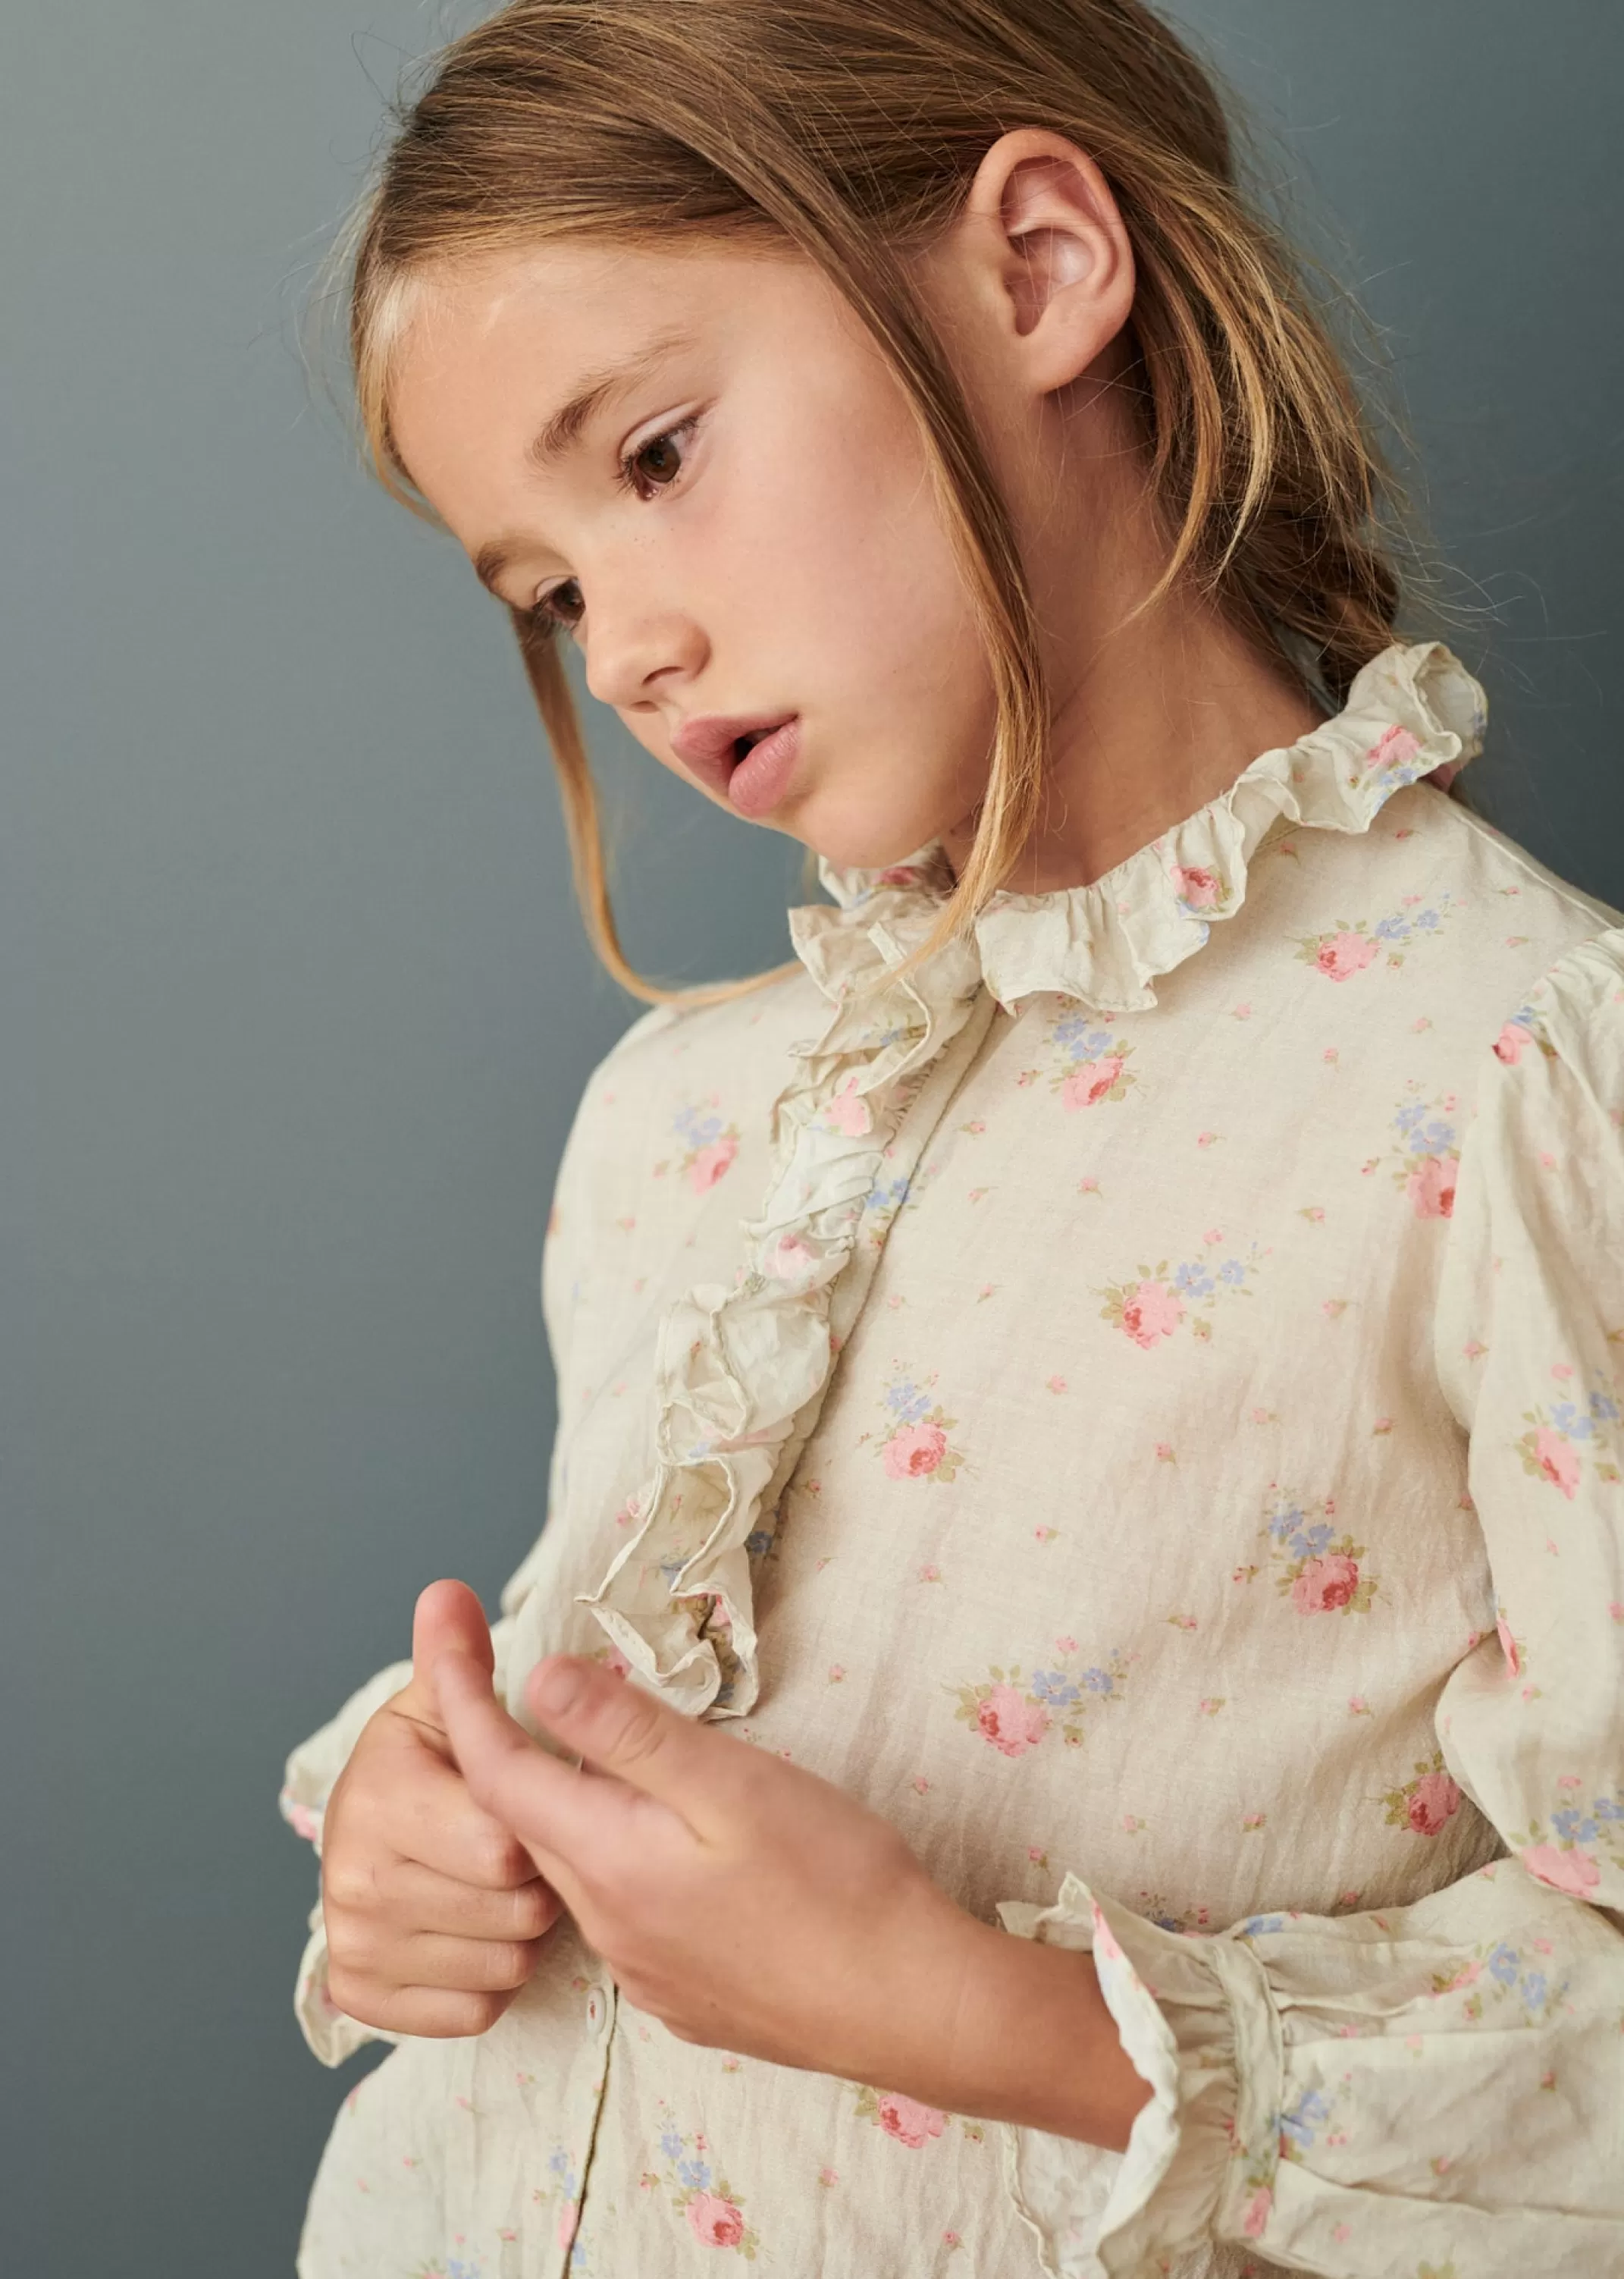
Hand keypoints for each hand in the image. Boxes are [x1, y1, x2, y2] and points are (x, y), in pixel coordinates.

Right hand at [320, 1580, 563, 2036]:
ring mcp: (352, 1942)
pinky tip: (476, 1933)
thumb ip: (456, 1657)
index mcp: (378, 1797)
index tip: (530, 1807)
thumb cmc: (428, 1765)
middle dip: (538, 1882)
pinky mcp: (360, 1995)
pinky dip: (492, 1981)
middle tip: (521, 1852)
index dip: (541, 1828)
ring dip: (521, 1933)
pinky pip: (476, 2010)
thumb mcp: (443, 1705)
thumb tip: (447, 1594)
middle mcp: (350, 1878)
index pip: (506, 1842)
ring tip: (500, 1888)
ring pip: (503, 1964)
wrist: (373, 1834)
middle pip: (513, 1908)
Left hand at [432, 1644, 1009, 2095]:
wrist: (910, 2006)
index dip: (463, 1699)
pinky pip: (624, 1914)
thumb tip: (539, 1681)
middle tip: (507, 1676)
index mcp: (608, 1861)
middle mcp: (606, 1924)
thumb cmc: (834, 1881)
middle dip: (508, 1747)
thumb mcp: (731, 1782)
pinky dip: (621, 1860)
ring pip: (579, 1869)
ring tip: (600, 1748)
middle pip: (528, 1822)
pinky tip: (672, 1841)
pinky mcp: (684, 1995)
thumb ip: (629, 1733)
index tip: (444, 1637)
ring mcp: (643, 1970)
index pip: (495, 1773)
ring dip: (571, 1806)